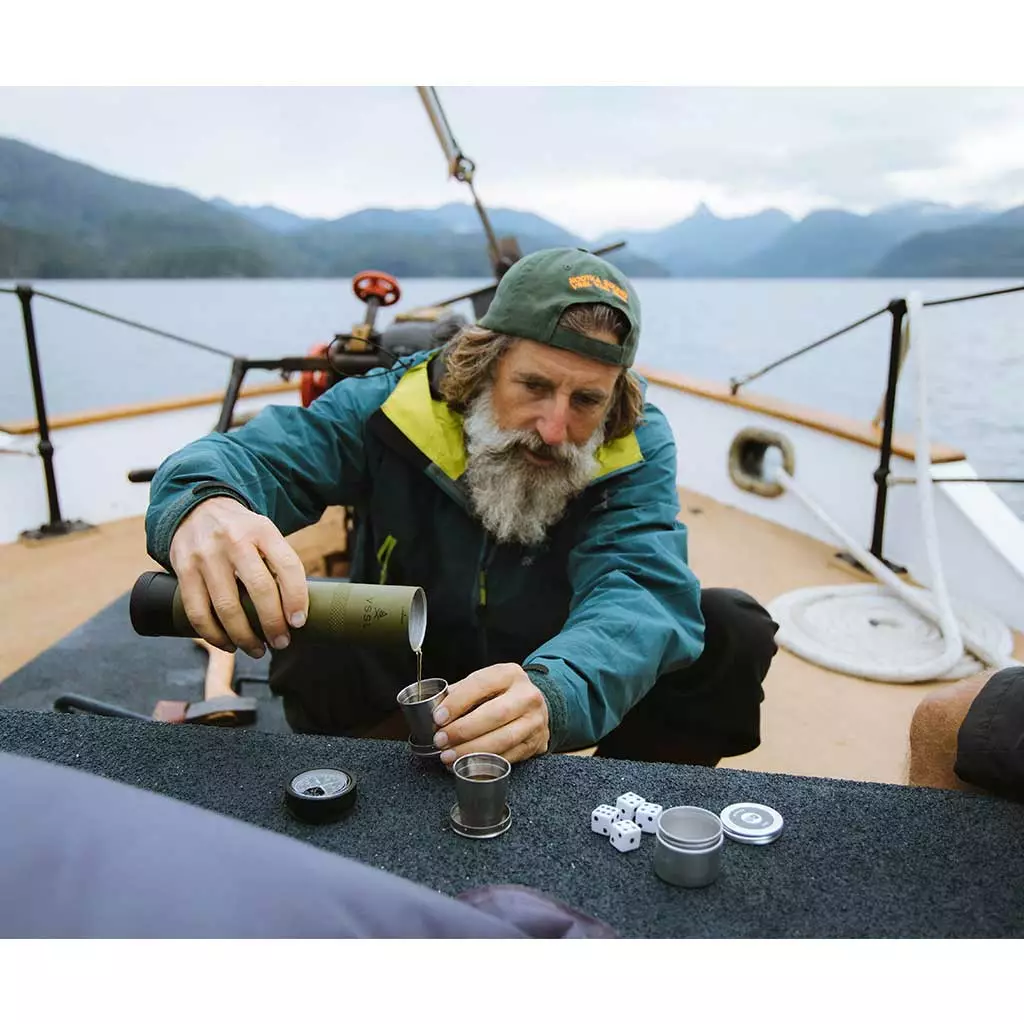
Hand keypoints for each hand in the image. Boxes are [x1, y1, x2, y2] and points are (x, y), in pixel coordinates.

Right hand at [168, 497, 307, 657]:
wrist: (198, 508)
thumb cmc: (242, 532)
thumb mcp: (265, 534)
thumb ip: (279, 564)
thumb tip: (296, 612)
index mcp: (263, 530)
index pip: (288, 566)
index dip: (297, 598)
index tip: (299, 622)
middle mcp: (234, 540)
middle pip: (260, 589)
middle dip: (273, 624)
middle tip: (281, 642)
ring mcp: (206, 555)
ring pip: (227, 608)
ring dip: (244, 637)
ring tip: (257, 649)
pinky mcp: (183, 570)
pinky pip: (198, 612)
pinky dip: (214, 635)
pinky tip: (228, 644)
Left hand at [431, 663, 549, 765]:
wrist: (535, 707)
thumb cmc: (503, 694)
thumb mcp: (486, 683)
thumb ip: (462, 692)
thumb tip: (434, 708)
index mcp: (510, 674)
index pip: (481, 684)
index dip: (458, 702)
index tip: (438, 718)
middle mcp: (527, 695)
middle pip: (495, 714)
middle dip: (463, 730)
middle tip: (441, 740)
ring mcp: (534, 721)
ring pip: (503, 739)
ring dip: (472, 751)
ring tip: (450, 756)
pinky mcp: (535, 743)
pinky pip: (509, 757)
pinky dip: (485, 763)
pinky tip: (467, 765)